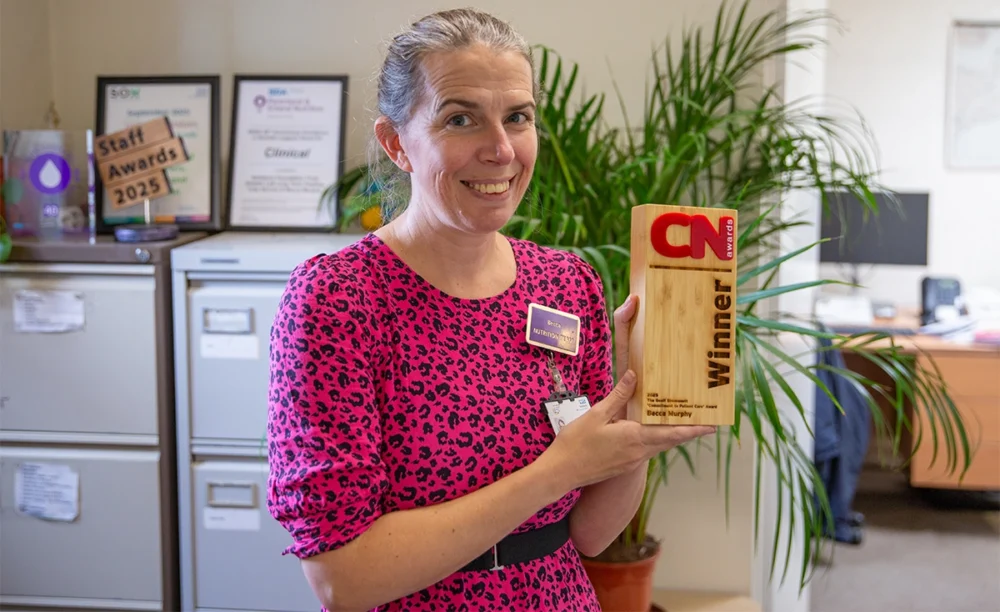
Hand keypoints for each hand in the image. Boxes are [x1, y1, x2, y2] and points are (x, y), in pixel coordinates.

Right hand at [542, 295, 715, 490]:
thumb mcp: (596, 414)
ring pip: (658, 446)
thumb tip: (634, 377)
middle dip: (688, 431)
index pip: (672, 434)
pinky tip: (652, 431)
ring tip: (682, 423)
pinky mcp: (624, 465)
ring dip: (672, 436)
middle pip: (670, 441)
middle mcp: (638, 452)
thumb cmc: (576, 443)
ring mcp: (631, 461)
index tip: (712, 425)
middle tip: (704, 421)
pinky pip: (647, 450)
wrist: (561, 472)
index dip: (693, 430)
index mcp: (634, 438)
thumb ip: (618, 396)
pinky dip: (656, 440)